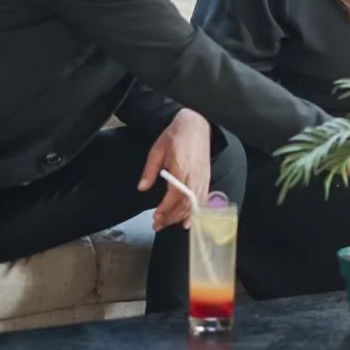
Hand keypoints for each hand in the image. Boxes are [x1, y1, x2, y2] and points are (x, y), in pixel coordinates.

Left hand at [138, 110, 211, 230]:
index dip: (165, 209)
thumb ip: (150, 171)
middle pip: (185, 204)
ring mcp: (203, 177)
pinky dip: (196, 212)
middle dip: (171, 217)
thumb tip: (142, 188)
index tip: (155, 217)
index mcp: (181, 168)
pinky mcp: (207, 177)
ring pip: (195, 204)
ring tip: (169, 224)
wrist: (196, 124)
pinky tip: (188, 220)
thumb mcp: (157, 150)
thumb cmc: (176, 135)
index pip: (174, 196)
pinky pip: (203, 199)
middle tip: (158, 225)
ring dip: (182, 216)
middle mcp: (194, 176)